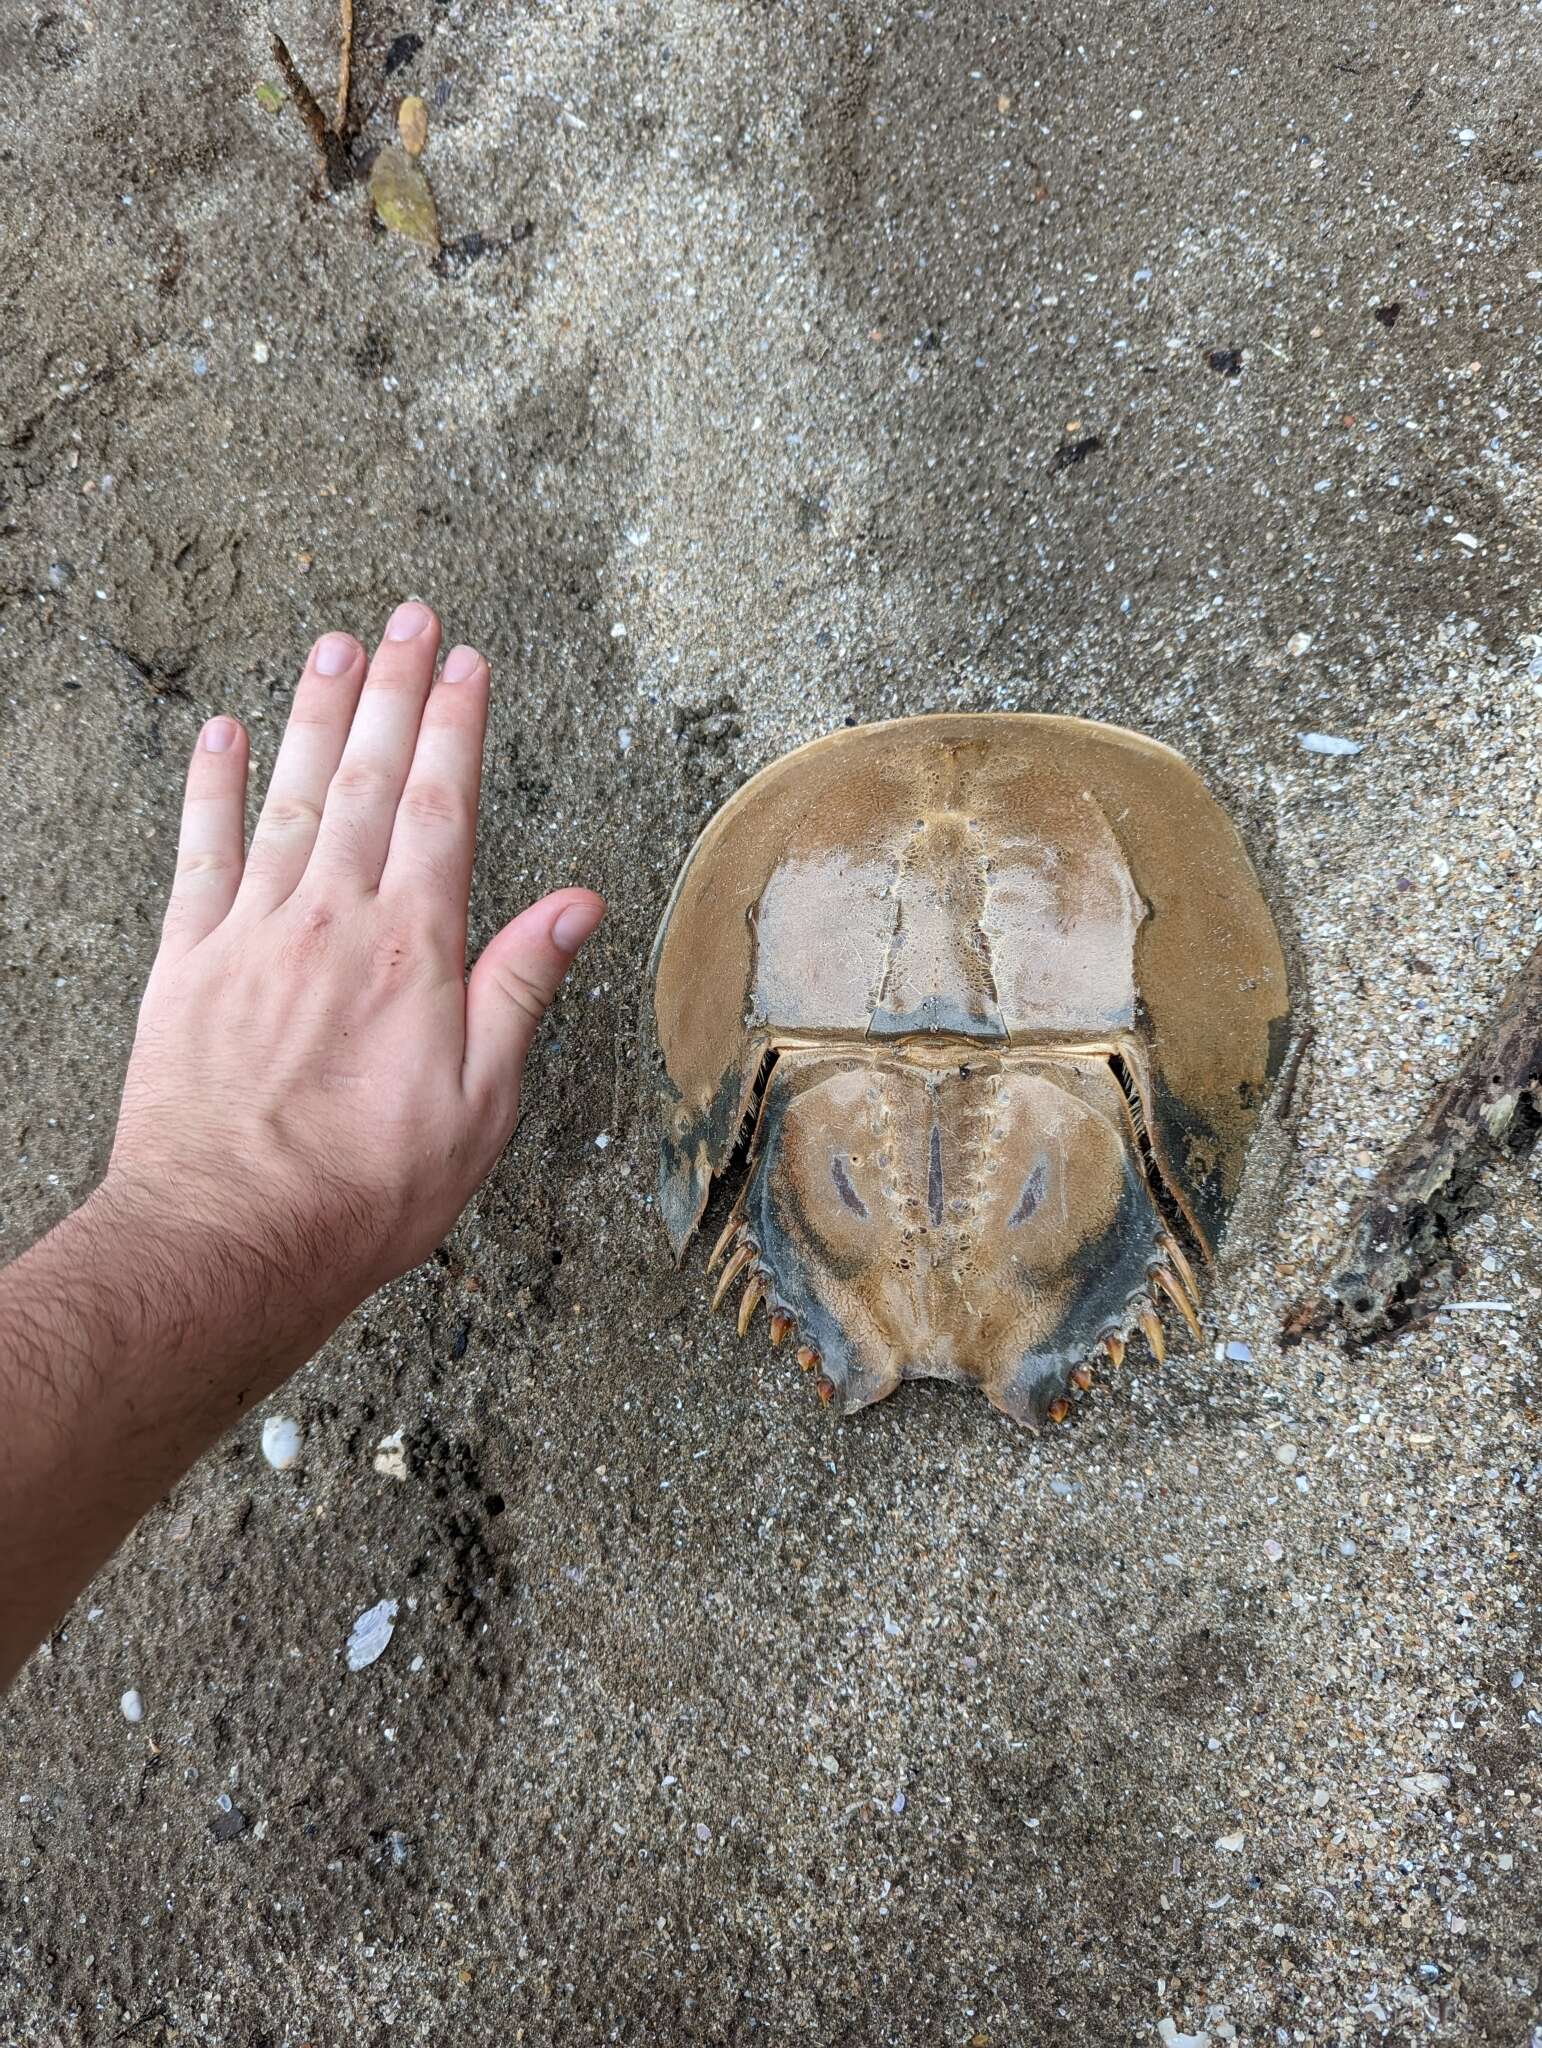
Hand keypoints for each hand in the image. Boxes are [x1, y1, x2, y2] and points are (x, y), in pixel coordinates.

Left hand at [103, 601, 603, 1368]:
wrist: (233, 1239)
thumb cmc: (366, 1188)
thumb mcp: (481, 1102)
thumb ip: (519, 988)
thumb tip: (576, 905)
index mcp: (412, 949)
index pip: (441, 806)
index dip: (456, 726)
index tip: (467, 663)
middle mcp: (332, 920)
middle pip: (367, 777)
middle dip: (392, 690)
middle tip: (407, 618)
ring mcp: (251, 933)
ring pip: (289, 796)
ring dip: (313, 713)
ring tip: (334, 644)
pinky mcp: (187, 964)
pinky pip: (198, 854)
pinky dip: (210, 788)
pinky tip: (221, 734)